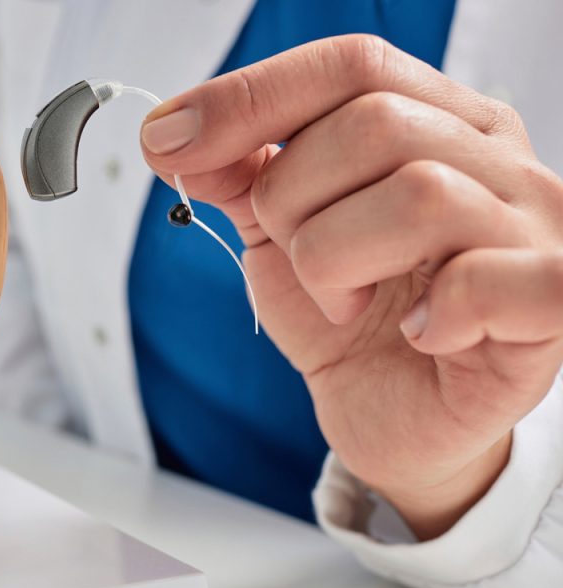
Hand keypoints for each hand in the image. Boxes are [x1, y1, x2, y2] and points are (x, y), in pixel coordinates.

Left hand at [140, 35, 562, 538]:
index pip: (349, 65)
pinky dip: (428, 313)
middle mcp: (497, 159)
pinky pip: (482, 281)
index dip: (249, 96)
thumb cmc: (352, 322)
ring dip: (338, 264)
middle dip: (292, 203)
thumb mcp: (280, 239)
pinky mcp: (549, 307)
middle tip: (299, 263)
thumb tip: (174, 135)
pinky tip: (417, 333)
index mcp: (436, 122)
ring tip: (346, 304)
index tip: (165, 140)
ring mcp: (535, 229)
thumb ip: (242, 177)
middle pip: (372, 123)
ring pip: (417, 194)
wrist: (398, 420)